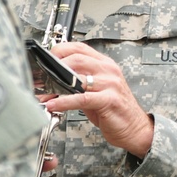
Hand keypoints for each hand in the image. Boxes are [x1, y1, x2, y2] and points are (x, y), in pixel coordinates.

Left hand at [41, 42, 154, 157]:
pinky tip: (53, 105)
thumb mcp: (95, 92)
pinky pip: (82, 98)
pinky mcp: (109, 100)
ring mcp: (110, 84)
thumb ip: (77, 84)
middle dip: (54, 69)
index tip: (45, 61)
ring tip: (43, 95)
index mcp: (105, 64)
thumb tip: (51, 83)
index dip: (60, 51)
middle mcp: (108, 71)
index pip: (79, 47)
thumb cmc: (114, 110)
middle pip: (76, 59)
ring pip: (77, 77)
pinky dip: (64, 101)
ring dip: (55, 87)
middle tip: (40, 81)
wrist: (135, 128)